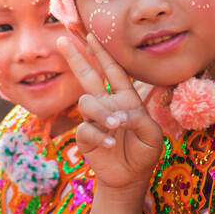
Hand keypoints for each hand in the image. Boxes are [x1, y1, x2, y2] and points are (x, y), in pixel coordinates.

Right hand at [57, 31, 162, 194]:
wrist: (130, 178)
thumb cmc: (144, 153)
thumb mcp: (153, 136)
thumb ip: (140, 120)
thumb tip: (119, 114)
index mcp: (125, 98)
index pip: (113, 71)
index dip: (102, 53)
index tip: (91, 35)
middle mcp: (107, 104)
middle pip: (88, 76)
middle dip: (76, 57)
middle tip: (62, 40)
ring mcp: (94, 120)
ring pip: (88, 103)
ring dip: (102, 113)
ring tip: (116, 127)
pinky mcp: (85, 136)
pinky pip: (87, 129)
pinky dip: (100, 135)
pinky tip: (111, 144)